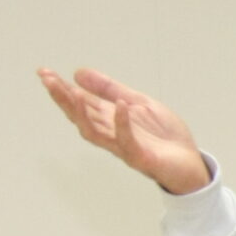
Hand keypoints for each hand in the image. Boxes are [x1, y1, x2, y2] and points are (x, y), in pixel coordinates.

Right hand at [38, 66, 212, 195]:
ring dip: (82, 113)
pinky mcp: (142, 158)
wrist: (191, 163)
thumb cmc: (164, 137)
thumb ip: (110, 89)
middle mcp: (112, 135)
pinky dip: (122, 124)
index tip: (44, 72)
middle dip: (63, 99)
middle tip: (47, 80)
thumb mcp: (138, 103)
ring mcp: (125, 147)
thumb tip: (78, 73)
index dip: (62, 89)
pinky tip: (119, 106)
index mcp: (110, 120)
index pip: (81, 103)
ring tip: (72, 93)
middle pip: (80, 117)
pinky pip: (128, 141)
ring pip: (95, 132)